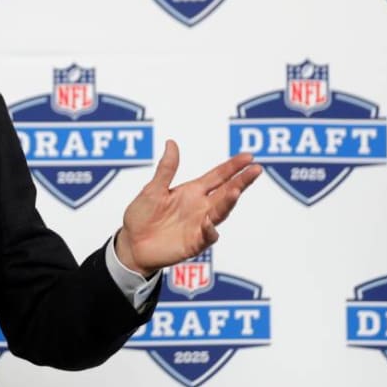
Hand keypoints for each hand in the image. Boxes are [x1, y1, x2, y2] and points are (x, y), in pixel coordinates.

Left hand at [115, 140, 261, 275]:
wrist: (131, 244)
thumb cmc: (141, 216)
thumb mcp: (152, 190)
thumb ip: (166, 169)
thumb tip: (171, 143)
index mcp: (192, 192)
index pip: (218, 176)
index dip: (232, 167)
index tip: (249, 157)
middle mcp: (200, 207)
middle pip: (226, 192)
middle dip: (241, 181)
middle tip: (256, 169)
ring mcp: (199, 225)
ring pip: (220, 212)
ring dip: (228, 202)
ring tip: (236, 190)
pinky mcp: (194, 243)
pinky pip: (206, 236)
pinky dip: (210, 230)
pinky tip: (210, 223)